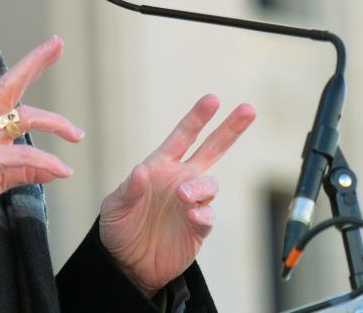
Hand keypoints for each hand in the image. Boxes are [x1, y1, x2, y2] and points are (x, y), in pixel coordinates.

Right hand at [0, 36, 84, 231]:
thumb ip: (24, 170)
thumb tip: (51, 171)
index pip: (11, 85)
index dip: (31, 64)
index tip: (51, 46)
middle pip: (11, 84)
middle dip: (35, 62)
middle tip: (58, 43)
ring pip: (24, 118)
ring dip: (56, 123)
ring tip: (77, 135)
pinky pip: (22, 157)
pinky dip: (47, 162)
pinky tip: (63, 170)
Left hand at [99, 94, 256, 296]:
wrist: (127, 264)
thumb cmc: (118, 228)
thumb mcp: (114, 206)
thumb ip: (129, 189)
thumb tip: (142, 170)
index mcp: (160, 167)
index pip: (183, 136)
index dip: (197, 117)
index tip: (213, 98)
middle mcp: (180, 180)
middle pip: (212, 149)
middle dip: (229, 129)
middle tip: (248, 109)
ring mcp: (191, 204)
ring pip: (209, 185)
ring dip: (200, 187)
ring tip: (183, 196)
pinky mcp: (197, 229)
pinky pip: (207, 216)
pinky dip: (203, 214)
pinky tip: (191, 215)